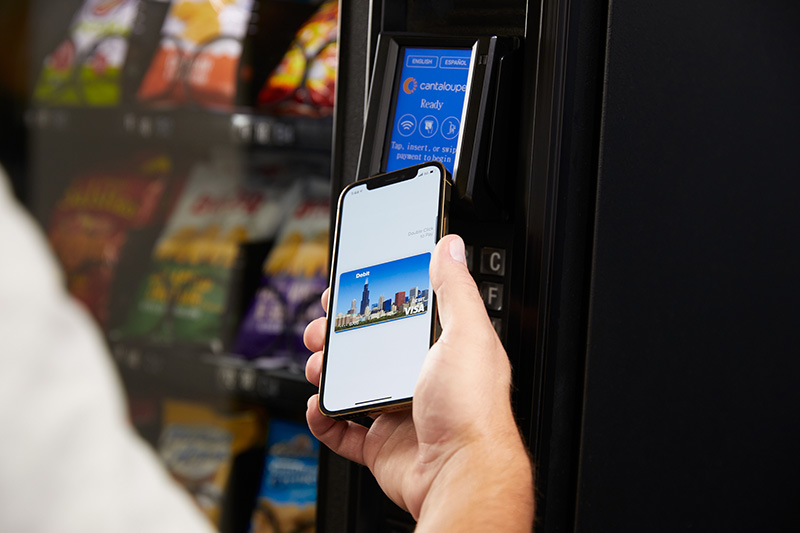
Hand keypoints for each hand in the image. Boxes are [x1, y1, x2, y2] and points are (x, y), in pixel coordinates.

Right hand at [304, 235, 533, 530]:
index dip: (372, 301)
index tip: (347, 290)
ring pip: (351, 385)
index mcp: (442, 350)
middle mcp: (421, 379)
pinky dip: (324, 418)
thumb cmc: (472, 410)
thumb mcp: (466, 334)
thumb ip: (454, 289)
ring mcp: (399, 413)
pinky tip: (320, 406)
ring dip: (328, 373)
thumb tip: (450, 246)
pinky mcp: (382, 445)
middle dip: (338, 336)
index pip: (402, 315)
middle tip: (321, 329)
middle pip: (369, 349)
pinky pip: (342, 429)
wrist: (460, 474)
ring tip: (318, 365)